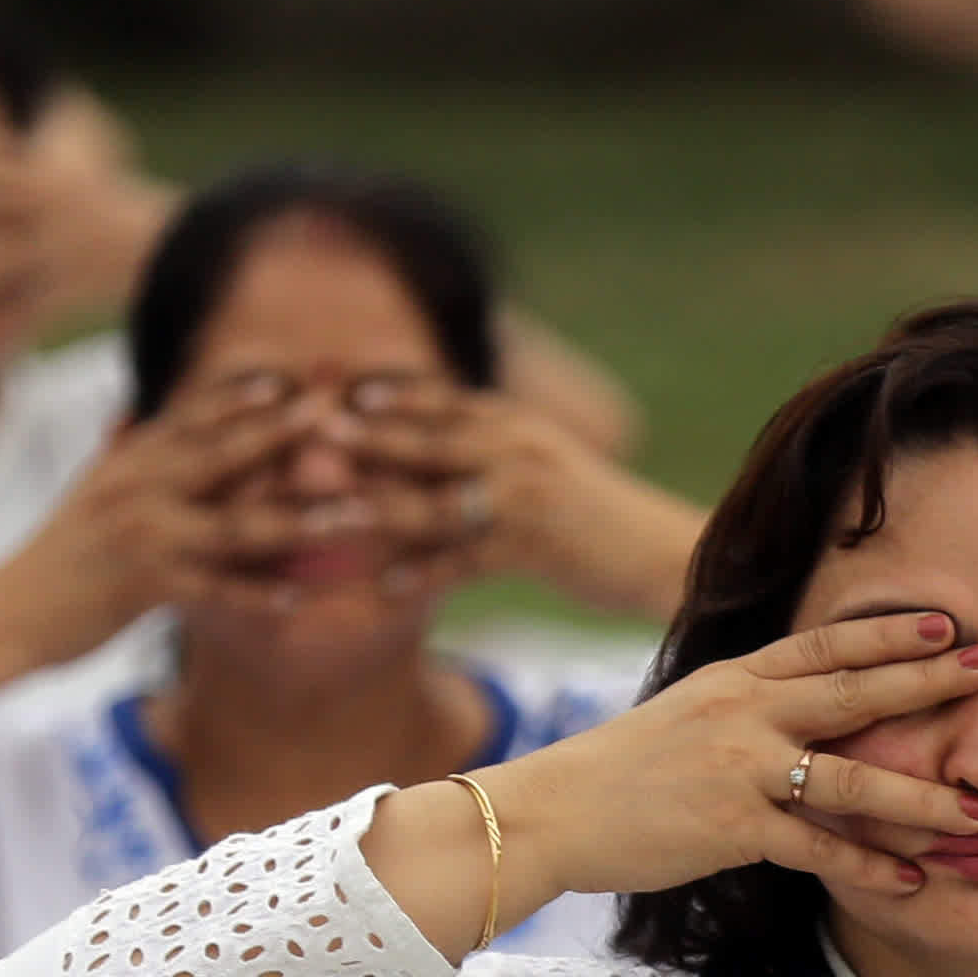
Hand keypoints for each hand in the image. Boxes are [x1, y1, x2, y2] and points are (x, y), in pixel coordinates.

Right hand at [0, 383, 337, 645]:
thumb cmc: (52, 562)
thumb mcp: (84, 495)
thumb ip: (118, 456)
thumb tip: (132, 416)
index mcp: (126, 460)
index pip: (193, 415)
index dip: (244, 393)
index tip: (296, 375)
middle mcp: (135, 486)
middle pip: (222, 451)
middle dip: (283, 430)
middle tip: (336, 411)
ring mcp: (140, 534)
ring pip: (234, 521)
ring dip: (299, 517)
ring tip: (355, 514)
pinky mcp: (140, 585)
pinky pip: (213, 589)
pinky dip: (256, 595)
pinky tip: (298, 600)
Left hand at [334, 385, 690, 611]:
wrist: (662, 553)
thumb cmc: (591, 517)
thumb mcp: (539, 467)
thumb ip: (484, 452)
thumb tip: (418, 454)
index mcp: (516, 424)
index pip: (443, 398)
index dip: (390, 391)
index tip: (338, 388)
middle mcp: (519, 450)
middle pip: (432, 439)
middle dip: (370, 436)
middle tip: (316, 432)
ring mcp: (526, 498)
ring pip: (439, 500)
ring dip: (380, 509)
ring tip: (328, 518)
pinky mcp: (535, 547)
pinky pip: (466, 560)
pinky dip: (425, 574)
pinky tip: (386, 588)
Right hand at [486, 611, 977, 906]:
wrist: (551, 812)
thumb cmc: (619, 770)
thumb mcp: (685, 713)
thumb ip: (744, 704)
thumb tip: (796, 698)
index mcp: (736, 679)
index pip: (825, 645)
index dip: (889, 634)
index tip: (949, 624)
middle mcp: (744, 712)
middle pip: (854, 690)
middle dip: (930, 682)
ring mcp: (740, 768)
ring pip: (851, 776)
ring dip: (921, 795)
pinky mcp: (731, 827)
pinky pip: (816, 847)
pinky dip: (867, 865)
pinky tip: (910, 881)